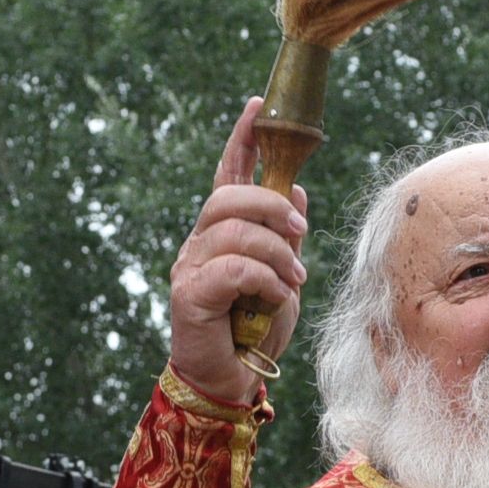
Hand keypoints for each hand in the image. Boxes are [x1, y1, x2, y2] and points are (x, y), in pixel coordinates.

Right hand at [164, 102, 309, 411]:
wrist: (231, 381)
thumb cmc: (255, 332)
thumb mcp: (283, 276)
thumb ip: (284, 238)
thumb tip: (298, 192)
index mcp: (222, 233)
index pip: (227, 174)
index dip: (242, 138)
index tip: (258, 105)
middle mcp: (200, 243)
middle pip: (227, 197)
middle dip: (270, 205)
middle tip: (299, 232)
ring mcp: (190, 267)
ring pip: (234, 232)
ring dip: (277, 252)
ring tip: (294, 280)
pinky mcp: (188, 295)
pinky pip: (232, 269)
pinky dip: (265, 279)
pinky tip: (278, 297)